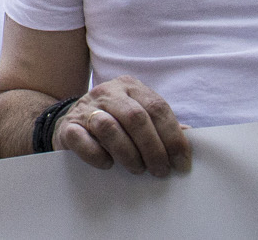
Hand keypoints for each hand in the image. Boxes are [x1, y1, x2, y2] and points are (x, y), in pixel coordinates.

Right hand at [52, 76, 189, 176]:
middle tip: (160, 171)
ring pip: (109, 127)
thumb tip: (190, 137)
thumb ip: (161, 125)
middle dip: (153, 149)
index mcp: (130, 87)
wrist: (71, 124)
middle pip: (136, 117)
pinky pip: (83, 141)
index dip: (173, 137)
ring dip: (128, 154)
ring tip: (137, 168)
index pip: (157, 107)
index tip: (181, 163)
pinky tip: (108, 164)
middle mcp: (107, 92)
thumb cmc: (115, 124)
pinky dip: (99, 156)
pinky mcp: (68, 127)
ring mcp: (85, 108)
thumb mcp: (139, 118)